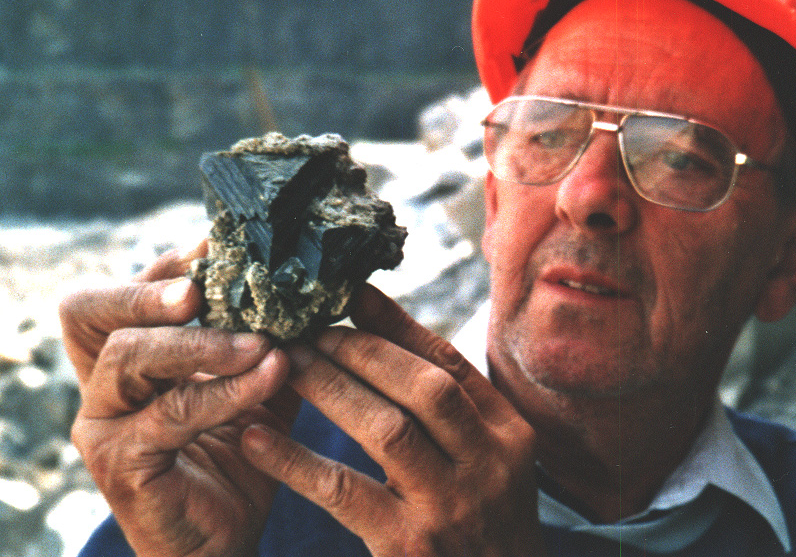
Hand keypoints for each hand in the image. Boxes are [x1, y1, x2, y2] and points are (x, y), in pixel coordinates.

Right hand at [60, 243, 297, 556]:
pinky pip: (171, 413)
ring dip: (201, 343)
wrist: (228, 537)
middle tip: (202, 288)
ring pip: (131, 357)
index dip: (162, 266)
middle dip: (147, 291)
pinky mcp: (121, 463)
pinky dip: (225, 390)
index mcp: (129, 360)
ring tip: (262, 341)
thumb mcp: (257, 385)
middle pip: (91, 314)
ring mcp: (104, 425)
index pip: (121, 295)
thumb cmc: (241, 455)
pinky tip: (271, 375)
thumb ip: (267, 340)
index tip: (216, 244)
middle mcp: (105, 386)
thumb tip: (308, 289)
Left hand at [241, 285, 544, 556]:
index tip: (352, 293)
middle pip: (423, 387)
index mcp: (509, 434)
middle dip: (362, 350)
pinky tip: (257, 438)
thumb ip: (450, 402)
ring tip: (288, 365)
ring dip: (330, 389)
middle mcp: (488, 465)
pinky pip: (343, 492)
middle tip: (311, 330)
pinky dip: (295, 462)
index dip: (397, 325)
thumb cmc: (483, 517)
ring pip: (385, 429)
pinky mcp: (406, 546)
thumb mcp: (487, 457)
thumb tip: (384, 326)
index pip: (450, 364)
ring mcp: (449, 506)